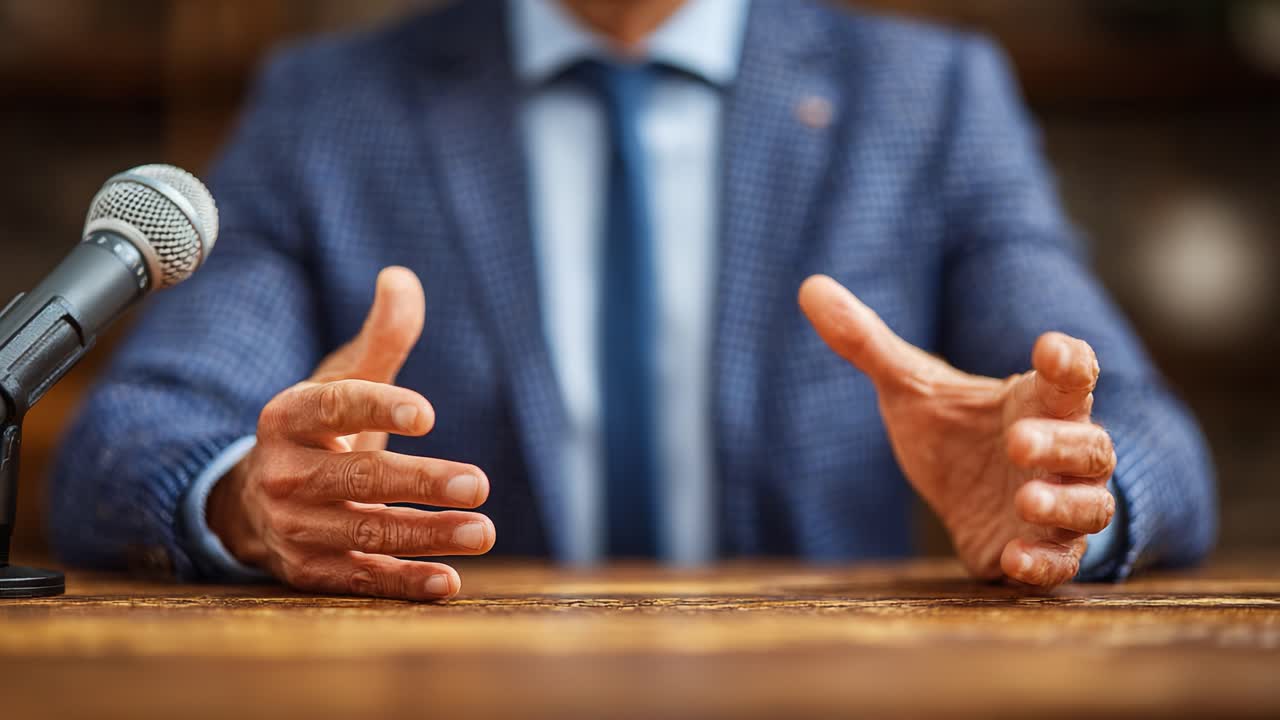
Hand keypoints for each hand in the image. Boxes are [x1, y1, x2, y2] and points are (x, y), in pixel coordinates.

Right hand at [207, 267, 494, 599]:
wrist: (256, 499)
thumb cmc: (319, 431)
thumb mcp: (342, 380)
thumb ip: (380, 337)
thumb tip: (402, 278)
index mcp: (288, 416)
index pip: (335, 408)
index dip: (379, 408)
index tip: (427, 413)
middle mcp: (283, 473)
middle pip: (359, 477)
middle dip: (421, 482)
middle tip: (480, 484)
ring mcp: (293, 527)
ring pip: (365, 532)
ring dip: (427, 535)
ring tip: (483, 531)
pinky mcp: (309, 571)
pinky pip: (360, 579)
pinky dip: (402, 583)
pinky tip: (448, 582)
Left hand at [799, 275, 1115, 588]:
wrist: (965, 496)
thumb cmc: (953, 430)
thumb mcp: (908, 387)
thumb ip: (867, 342)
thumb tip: (809, 287)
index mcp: (1037, 401)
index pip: (1071, 375)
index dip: (1068, 361)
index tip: (1050, 349)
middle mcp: (1062, 453)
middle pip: (1090, 446)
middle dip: (1061, 444)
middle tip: (1017, 442)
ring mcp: (1058, 506)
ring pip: (1090, 507)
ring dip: (1063, 505)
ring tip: (1025, 500)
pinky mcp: (1040, 553)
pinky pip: (1059, 563)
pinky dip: (1043, 564)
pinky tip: (1012, 561)